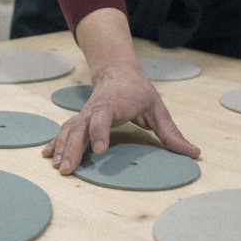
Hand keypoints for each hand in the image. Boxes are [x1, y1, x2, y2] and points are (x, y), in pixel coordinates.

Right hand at [42, 67, 200, 174]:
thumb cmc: (138, 91)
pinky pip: (64, 131)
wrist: (117, 71)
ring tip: (59, 168)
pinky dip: (55, 143)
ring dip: (62, 149)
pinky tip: (47, 156)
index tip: (99, 150)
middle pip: (80, 127)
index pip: (103, 117)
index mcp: (114, 104)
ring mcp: (85, 115)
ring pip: (69, 130)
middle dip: (73, 148)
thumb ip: (172, 134)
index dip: (100, 132)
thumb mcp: (158, 109)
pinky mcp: (80, 120)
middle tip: (68, 169)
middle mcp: (95, 110)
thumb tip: (194, 153)